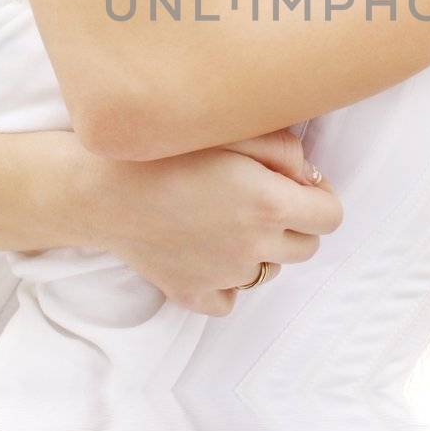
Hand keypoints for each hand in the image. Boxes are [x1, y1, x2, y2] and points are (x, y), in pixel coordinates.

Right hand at [75, 128, 342, 317]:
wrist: (98, 188)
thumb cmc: (164, 150)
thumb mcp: (232, 131)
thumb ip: (284, 149)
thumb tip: (309, 176)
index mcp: (269, 204)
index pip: (331, 218)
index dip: (319, 199)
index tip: (298, 188)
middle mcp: (253, 247)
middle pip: (306, 248)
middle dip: (293, 224)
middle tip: (259, 201)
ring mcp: (223, 276)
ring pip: (268, 272)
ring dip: (259, 251)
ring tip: (223, 221)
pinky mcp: (193, 294)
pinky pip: (229, 299)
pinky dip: (225, 282)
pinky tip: (205, 253)